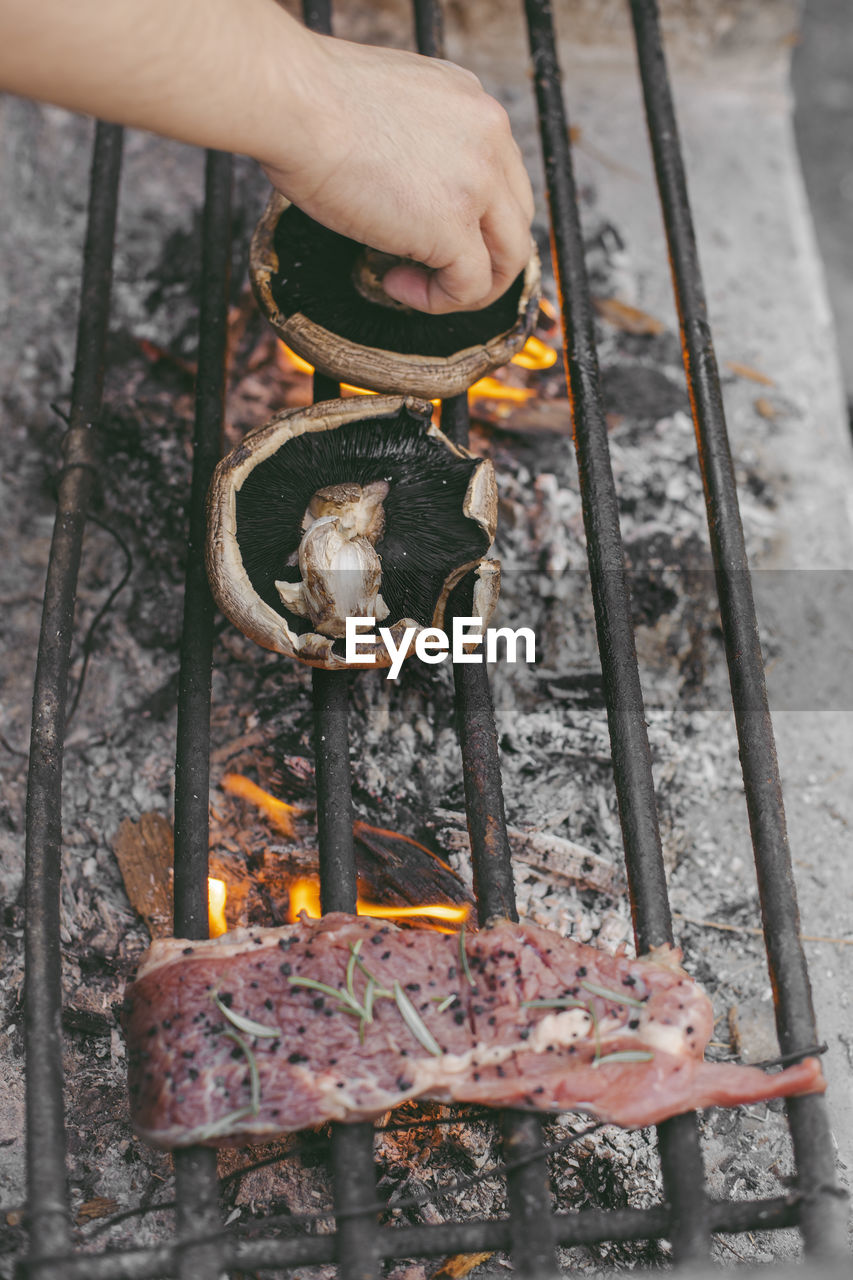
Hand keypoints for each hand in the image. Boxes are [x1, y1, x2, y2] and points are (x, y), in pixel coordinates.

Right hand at [259, 35, 534, 314]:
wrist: (294, 102)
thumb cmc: (312, 102)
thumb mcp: (390, 105)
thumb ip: (417, 141)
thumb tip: (405, 186)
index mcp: (473, 105)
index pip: (504, 176)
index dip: (476, 217)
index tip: (431, 232)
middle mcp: (490, 136)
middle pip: (516, 219)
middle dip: (483, 256)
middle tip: (435, 270)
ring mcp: (478, 182)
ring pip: (509, 256)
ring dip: (468, 286)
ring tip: (417, 286)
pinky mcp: (454, 225)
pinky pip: (470, 285)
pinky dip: (438, 300)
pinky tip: (397, 284)